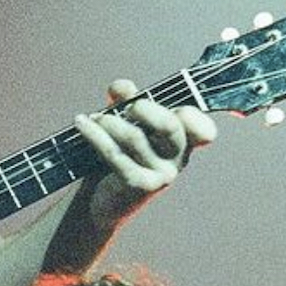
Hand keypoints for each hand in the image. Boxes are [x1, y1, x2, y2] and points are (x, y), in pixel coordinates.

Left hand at [74, 79, 216, 229]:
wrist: (99, 198)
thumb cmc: (117, 152)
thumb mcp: (123, 120)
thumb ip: (126, 98)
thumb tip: (124, 87)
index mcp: (182, 141)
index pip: (204, 130)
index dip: (191, 116)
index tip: (168, 107)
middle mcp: (178, 159)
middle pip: (169, 125)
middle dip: (142, 108)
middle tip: (124, 108)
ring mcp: (162, 175)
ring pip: (135, 137)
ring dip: (109, 121)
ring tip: (94, 117)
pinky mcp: (141, 186)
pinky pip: (116, 155)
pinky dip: (95, 135)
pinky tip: (82, 123)